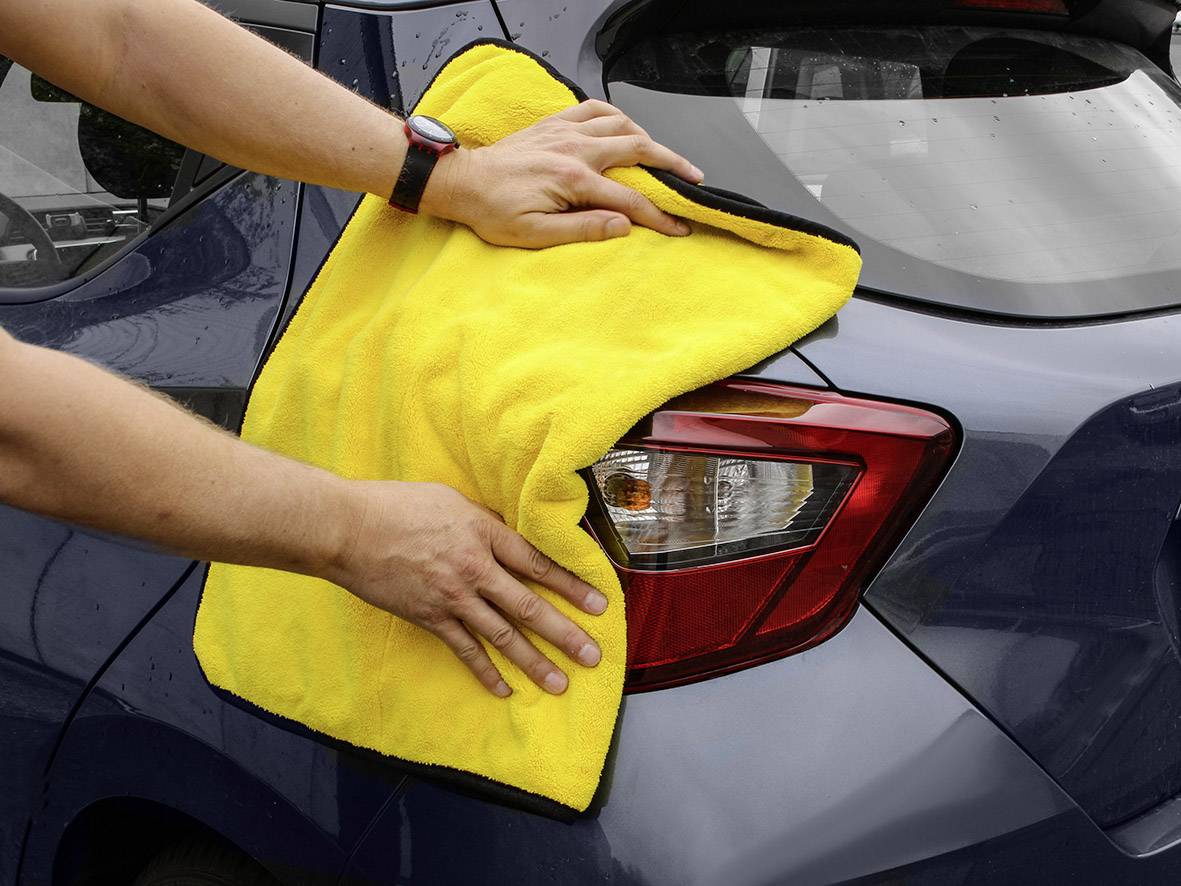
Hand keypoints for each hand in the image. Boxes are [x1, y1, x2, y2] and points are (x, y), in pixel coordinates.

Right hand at [327, 480, 607, 696]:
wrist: (348, 529)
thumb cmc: (397, 505)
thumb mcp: (452, 501)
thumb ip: (484, 523)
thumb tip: (509, 536)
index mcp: (484, 533)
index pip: (538, 563)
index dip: (571, 584)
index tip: (599, 603)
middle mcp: (474, 568)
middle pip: (528, 605)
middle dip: (565, 632)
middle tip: (593, 656)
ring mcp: (452, 597)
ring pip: (502, 634)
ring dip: (534, 661)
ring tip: (559, 682)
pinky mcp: (429, 617)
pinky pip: (464, 649)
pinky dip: (485, 671)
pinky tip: (505, 689)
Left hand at [421, 99, 703, 247]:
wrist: (463, 182)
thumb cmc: (494, 211)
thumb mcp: (536, 234)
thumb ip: (582, 229)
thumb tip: (623, 227)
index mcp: (573, 180)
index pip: (630, 200)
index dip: (660, 216)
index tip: (680, 227)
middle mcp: (574, 149)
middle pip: (637, 150)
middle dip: (671, 165)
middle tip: (693, 179)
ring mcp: (565, 131)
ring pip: (621, 123)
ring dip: (648, 138)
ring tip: (665, 155)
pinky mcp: (554, 123)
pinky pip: (594, 108)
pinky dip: (616, 115)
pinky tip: (625, 127)